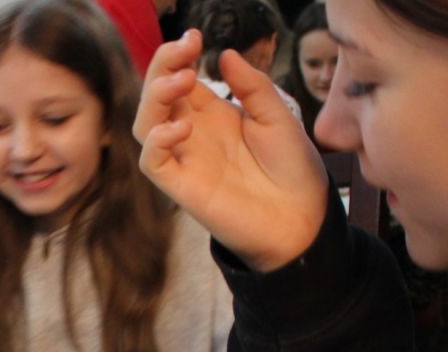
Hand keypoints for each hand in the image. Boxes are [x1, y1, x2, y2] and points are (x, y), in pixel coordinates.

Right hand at [135, 31, 327, 270]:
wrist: (302, 217)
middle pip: (157, 97)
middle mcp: (193, 134)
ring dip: (155, 97)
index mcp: (214, 115)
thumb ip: (252, 87)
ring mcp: (185, 159)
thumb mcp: (277, 117)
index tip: (194, 38)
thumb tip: (225, 55)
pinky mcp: (181, 187)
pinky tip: (181, 127)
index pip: (181, 79)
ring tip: (182, 81)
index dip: (179, 56)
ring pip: (146, 124)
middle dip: (162, 68)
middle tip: (183, 50)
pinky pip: (152, 162)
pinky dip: (157, 141)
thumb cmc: (292, 169)